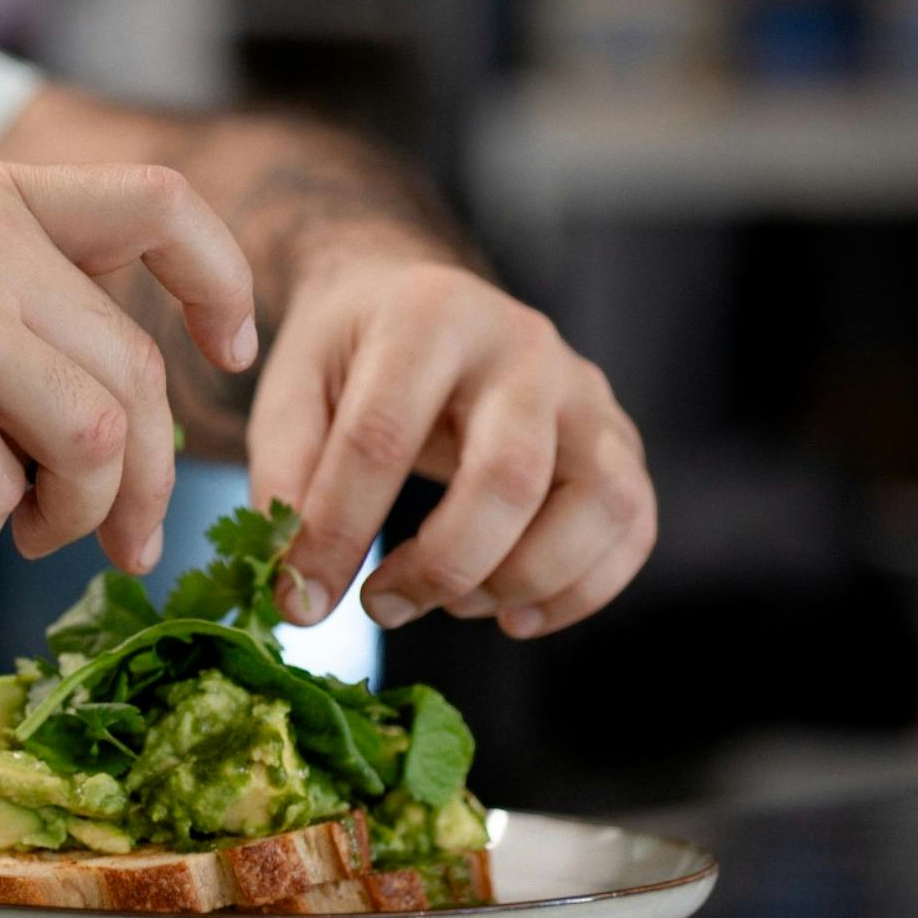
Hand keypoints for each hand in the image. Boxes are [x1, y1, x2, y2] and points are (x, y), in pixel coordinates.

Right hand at [0, 161, 255, 572]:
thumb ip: (2, 292)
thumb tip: (91, 423)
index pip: (159, 206)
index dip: (220, 282)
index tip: (231, 351)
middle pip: (133, 377)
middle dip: (139, 484)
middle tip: (114, 544)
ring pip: (91, 439)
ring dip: (65, 516)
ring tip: (6, 532)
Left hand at [248, 252, 653, 638]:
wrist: (421, 304)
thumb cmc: (351, 357)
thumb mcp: (292, 392)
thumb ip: (285, 476)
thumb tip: (297, 584)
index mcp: (425, 318)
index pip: (382, 438)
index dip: (338, 532)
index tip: (302, 601)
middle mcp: (522, 345)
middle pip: (510, 476)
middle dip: (442, 566)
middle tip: (382, 606)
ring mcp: (584, 390)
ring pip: (599, 502)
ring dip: (523, 580)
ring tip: (456, 603)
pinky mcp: (617, 437)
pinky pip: (632, 525)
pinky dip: (581, 591)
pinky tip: (512, 613)